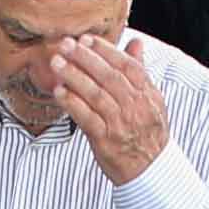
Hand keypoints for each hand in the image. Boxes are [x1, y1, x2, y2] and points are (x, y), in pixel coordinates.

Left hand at [46, 28, 172, 184]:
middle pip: (109, 77)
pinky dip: (72, 103)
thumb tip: (135, 42)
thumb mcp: (151, 100)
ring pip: (95, 95)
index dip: (105, 50)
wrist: (151, 169)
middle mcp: (135, 107)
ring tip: (57, 63)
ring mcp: (120, 123)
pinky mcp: (105, 140)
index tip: (86, 39)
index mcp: (146, 94)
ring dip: (74, 76)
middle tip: (65, 45)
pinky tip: (59, 91)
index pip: (127, 65)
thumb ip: (140, 70)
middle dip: (85, 58)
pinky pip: (86, 118)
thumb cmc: (147, 132)